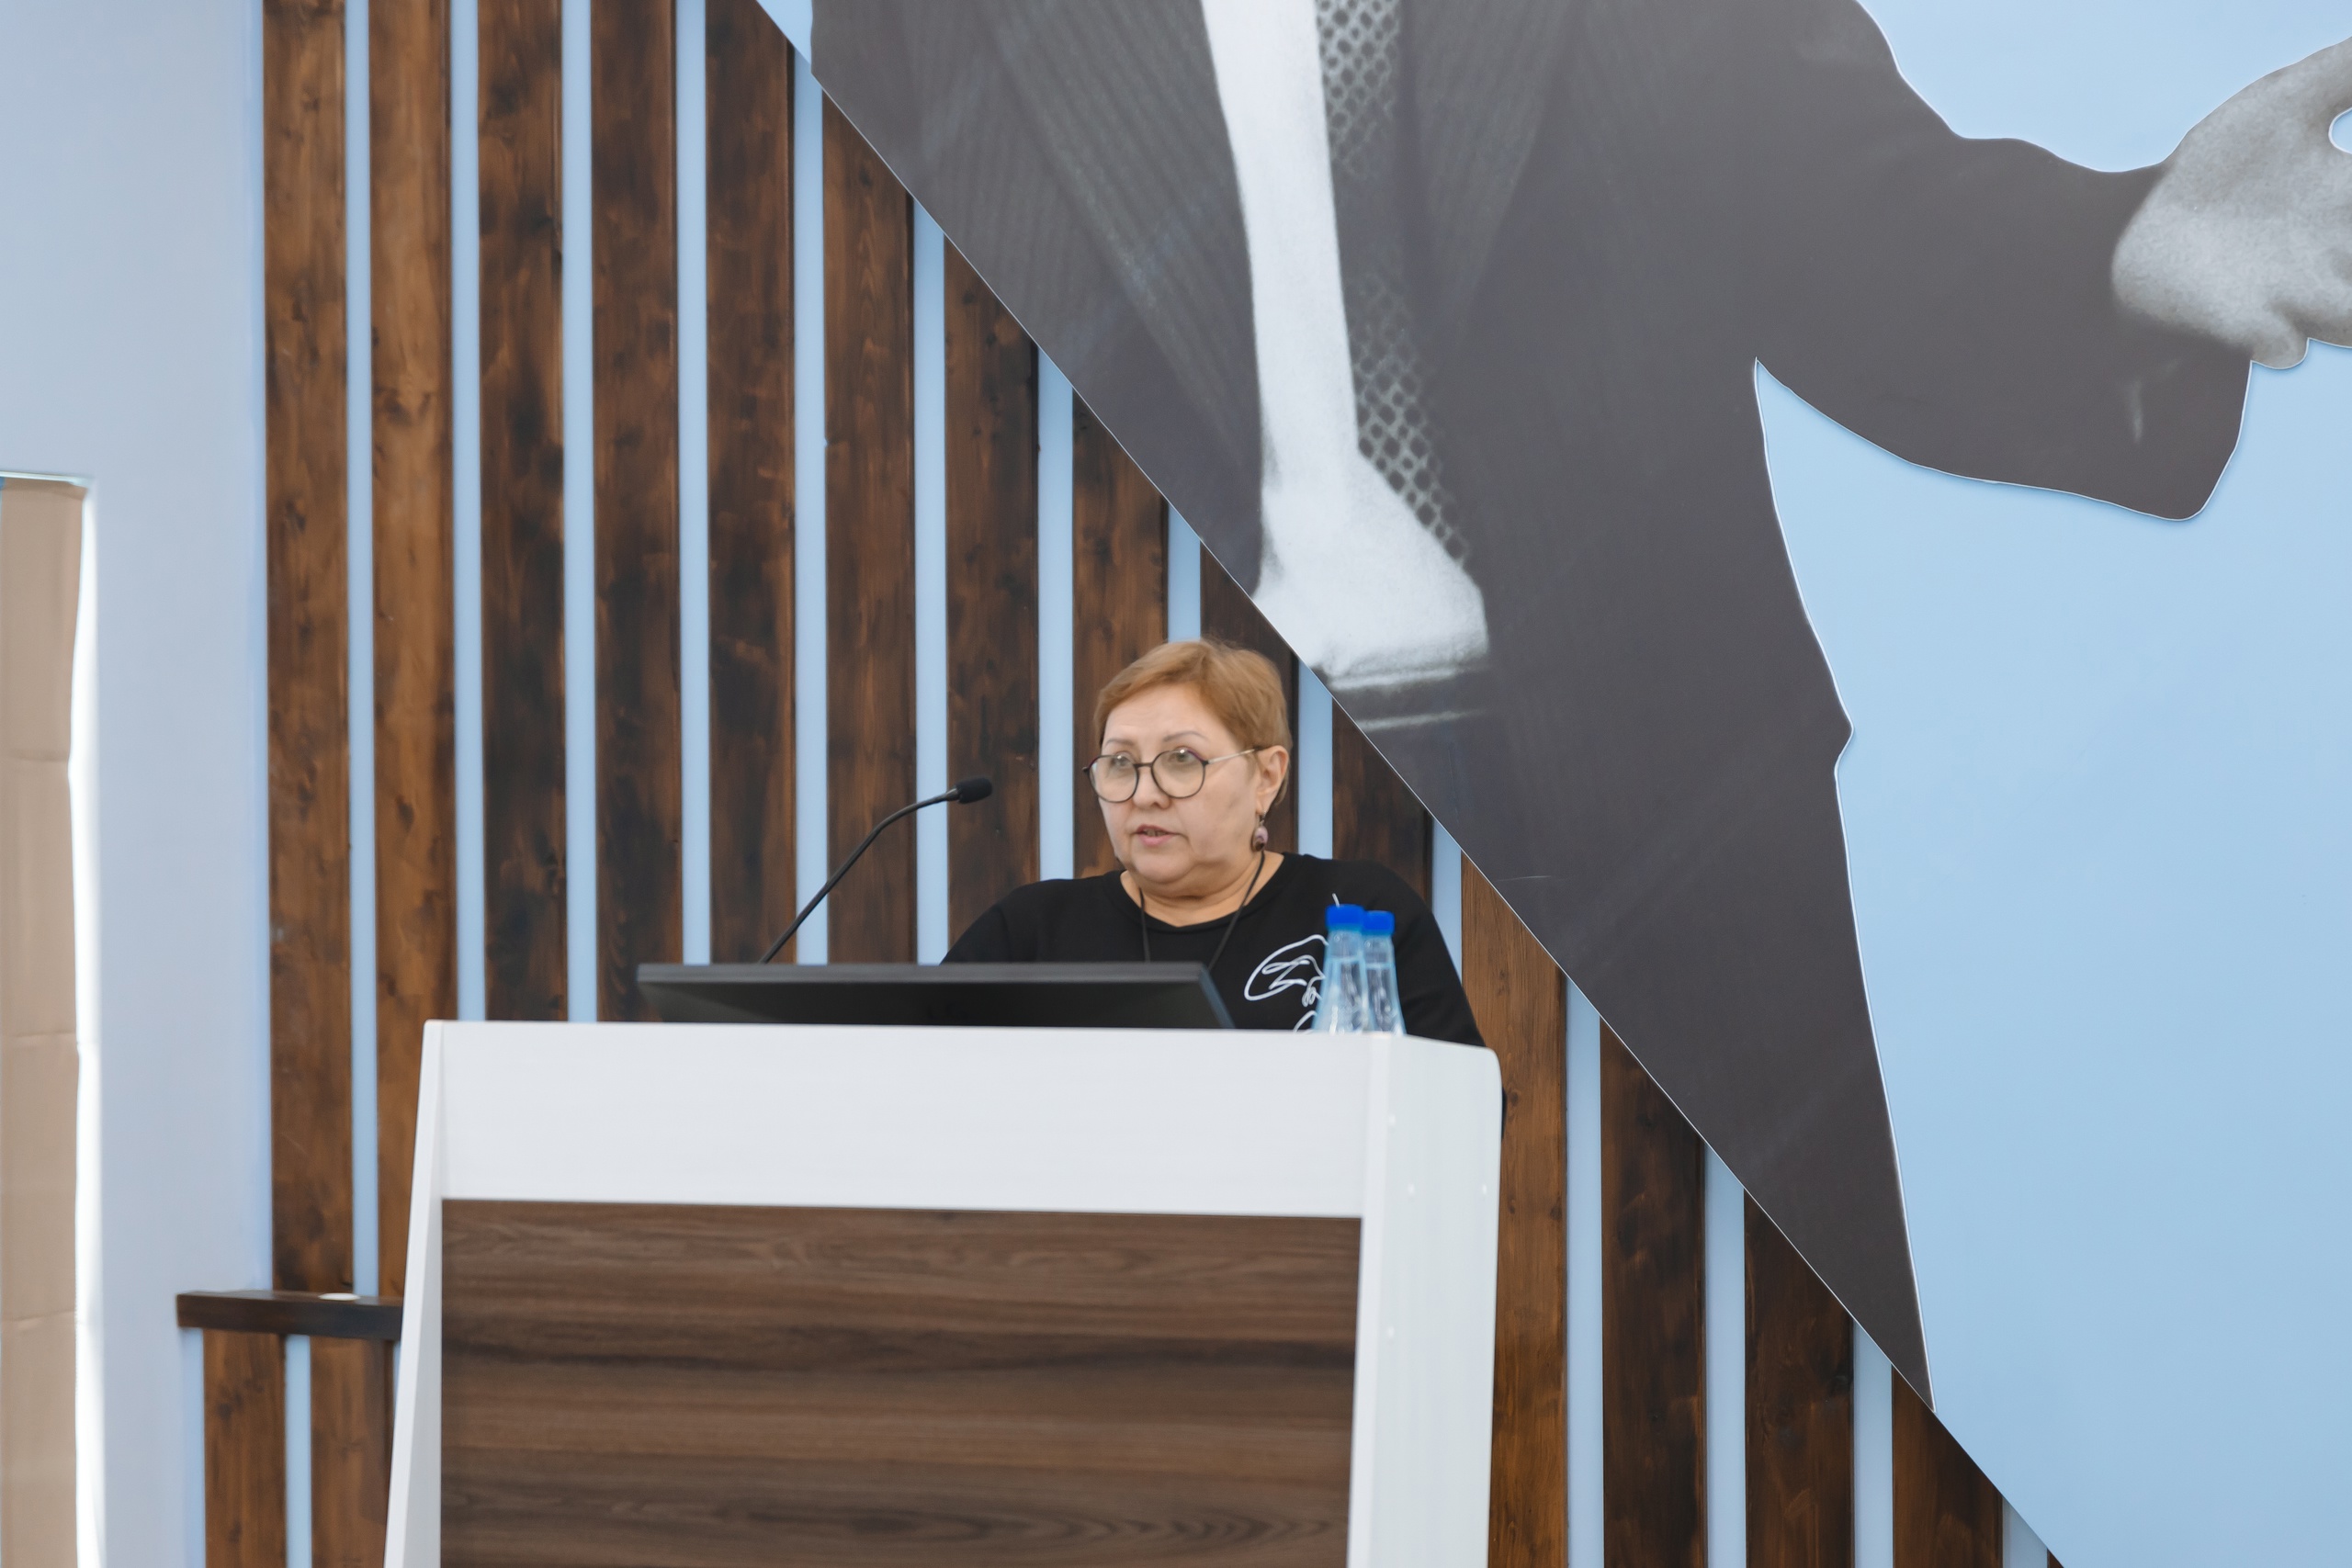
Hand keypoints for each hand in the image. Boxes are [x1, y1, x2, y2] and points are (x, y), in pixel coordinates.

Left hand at [2113, 38, 2351, 367]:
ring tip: (2330, 291)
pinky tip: (2278, 334)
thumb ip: (2347, 70)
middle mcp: (2339, 257)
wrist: (2136, 224)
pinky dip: (2282, 341)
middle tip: (2345, 223)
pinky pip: (2282, 348)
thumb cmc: (2218, 169)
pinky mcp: (2244, 326)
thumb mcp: (2284, 106)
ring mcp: (2296, 297)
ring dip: (2349, 314)